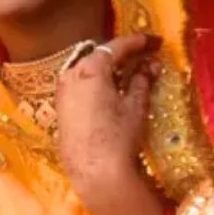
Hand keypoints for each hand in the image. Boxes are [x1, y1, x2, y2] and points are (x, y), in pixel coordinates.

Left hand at [55, 34, 158, 196]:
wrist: (94, 173)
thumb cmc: (118, 137)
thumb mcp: (135, 106)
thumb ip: (142, 80)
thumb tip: (149, 66)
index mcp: (91, 69)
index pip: (116, 46)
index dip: (137, 42)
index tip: (153, 41)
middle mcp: (71, 75)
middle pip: (99, 55)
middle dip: (121, 54)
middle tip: (143, 57)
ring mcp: (62, 91)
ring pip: (86, 70)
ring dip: (107, 68)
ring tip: (129, 73)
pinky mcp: (60, 108)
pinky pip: (79, 85)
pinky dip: (95, 82)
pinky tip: (110, 90)